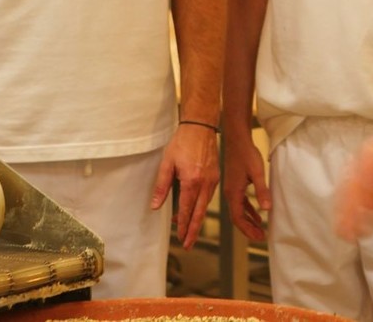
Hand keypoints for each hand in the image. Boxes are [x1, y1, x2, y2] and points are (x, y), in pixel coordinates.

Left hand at [150, 123, 219, 248]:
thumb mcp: (167, 163)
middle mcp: (205, 183)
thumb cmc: (182, 142)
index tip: (180, 237)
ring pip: (205, 206)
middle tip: (188, 244)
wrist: (201, 127)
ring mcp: (213, 180)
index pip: (186, 209)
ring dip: (197, 220)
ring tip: (190, 232)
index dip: (183, 225)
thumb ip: (162, 186)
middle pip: (199, 213)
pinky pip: (209, 196)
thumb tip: (156, 206)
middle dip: (193, 231)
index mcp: (192, 181)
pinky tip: (195, 210)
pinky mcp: (216, 176)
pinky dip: (201, 206)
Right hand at [221, 132, 270, 241]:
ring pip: (239, 210)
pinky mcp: (235, 183)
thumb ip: (262, 191)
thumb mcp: (257, 173)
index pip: (238, 218)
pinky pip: (241, 202)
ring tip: (260, 229)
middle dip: (248, 228)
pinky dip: (248, 209)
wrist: (237, 139)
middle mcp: (229, 193)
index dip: (248, 230)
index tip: (258, 237)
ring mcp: (231, 188)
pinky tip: (257, 213)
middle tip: (261, 237)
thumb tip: (267, 210)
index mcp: (233, 193)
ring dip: (249, 220)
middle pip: (237, 217)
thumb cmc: (246, 154)